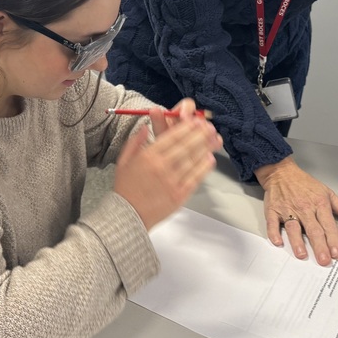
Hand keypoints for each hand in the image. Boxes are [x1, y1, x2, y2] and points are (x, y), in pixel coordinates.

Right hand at [113, 99, 222, 229]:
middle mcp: (162, 167)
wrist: (128, 216)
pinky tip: (210, 158)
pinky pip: (195, 178)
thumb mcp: (123, 161)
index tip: (195, 121)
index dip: (186, 127)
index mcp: (148, 157)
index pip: (171, 137)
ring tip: (213, 139)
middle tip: (209, 127)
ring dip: (205, 148)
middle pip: (186, 146)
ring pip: (193, 160)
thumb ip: (134, 142)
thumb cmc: (125, 188)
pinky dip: (204, 167)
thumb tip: (146, 127)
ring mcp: (172, 181)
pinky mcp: (180, 195)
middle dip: (200, 134)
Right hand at [256, 156, 337, 265]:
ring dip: (297, 241)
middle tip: (323, 260)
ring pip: (293, 228)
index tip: (336, 253)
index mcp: (319, 204)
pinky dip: (274, 232)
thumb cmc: (305, 184)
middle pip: (313, 229)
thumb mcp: (328, 193)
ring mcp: (287, 210)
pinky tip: (278, 242)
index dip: (333, 240)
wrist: (282, 172)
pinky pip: (272, 223)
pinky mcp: (273, 210)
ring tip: (302, 255)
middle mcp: (304, 208)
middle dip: (319, 246)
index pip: (328, 225)